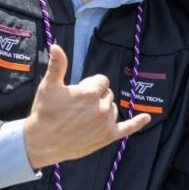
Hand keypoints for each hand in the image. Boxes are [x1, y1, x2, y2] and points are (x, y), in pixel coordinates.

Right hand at [23, 45, 149, 168]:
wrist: (41, 143)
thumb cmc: (44, 112)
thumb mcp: (49, 86)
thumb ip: (57, 65)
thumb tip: (56, 46)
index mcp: (90, 92)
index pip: (102, 81)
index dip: (89, 85)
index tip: (77, 93)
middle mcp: (102, 107)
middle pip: (107, 94)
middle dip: (96, 97)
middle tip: (76, 108)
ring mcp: (106, 123)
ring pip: (113, 108)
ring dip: (104, 110)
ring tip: (84, 118)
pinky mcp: (107, 137)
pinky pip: (127, 128)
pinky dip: (137, 123)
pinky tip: (147, 117)